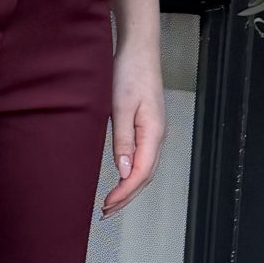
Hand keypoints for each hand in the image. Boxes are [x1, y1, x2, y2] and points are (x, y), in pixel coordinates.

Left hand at [102, 44, 164, 216]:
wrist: (138, 50)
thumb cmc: (129, 72)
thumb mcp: (121, 107)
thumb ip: (123, 140)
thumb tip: (124, 172)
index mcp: (153, 133)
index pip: (141, 173)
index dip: (124, 193)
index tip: (106, 205)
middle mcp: (157, 136)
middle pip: (145, 177)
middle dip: (127, 198)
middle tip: (106, 213)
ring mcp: (154, 132)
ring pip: (145, 170)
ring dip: (129, 189)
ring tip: (111, 203)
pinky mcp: (147, 127)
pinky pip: (142, 158)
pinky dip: (131, 174)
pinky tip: (120, 179)